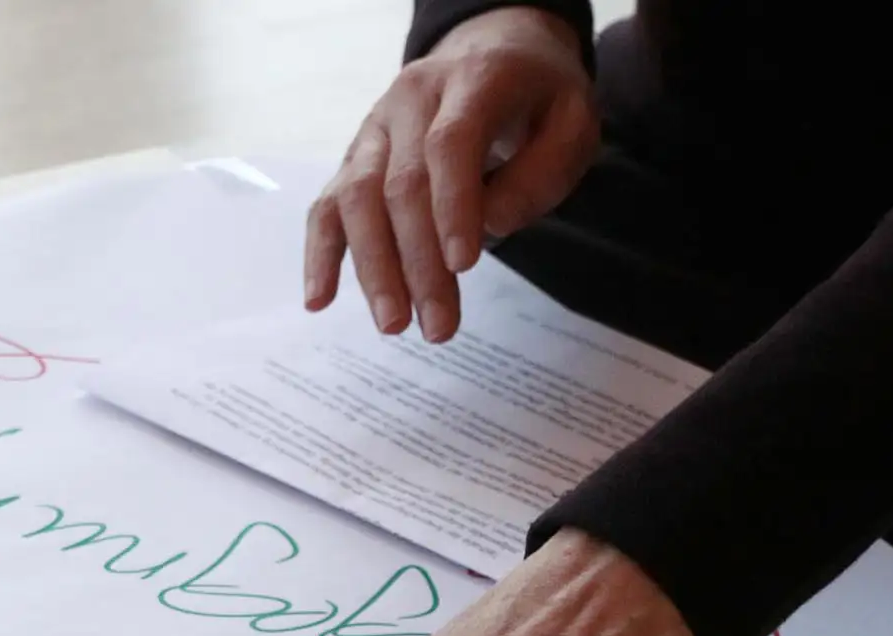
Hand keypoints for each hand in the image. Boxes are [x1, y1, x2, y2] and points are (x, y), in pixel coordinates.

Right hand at [305, 8, 599, 342]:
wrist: (495, 52)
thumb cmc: (538, 100)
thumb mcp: (572, 124)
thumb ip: (541, 174)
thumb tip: (487, 226)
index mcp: (471, 79)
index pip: (449, 144)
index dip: (452, 206)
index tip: (464, 266)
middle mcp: (411, 98)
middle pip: (400, 183)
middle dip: (418, 262)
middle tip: (438, 326)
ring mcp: (375, 127)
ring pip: (357, 197)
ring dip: (372, 268)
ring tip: (394, 325)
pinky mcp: (356, 156)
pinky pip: (329, 204)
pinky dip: (321, 253)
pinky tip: (320, 300)